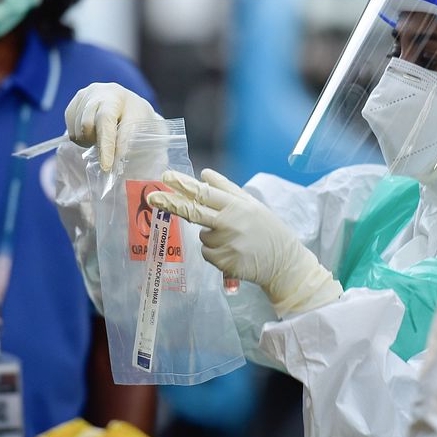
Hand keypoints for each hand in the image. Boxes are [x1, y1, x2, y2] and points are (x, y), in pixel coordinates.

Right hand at [64, 82, 160, 170]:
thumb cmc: (136, 116)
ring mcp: (81, 98)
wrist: (128, 104)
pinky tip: (94, 133)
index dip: (105, 144)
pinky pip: (70, 131)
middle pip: (86, 125)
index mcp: (114, 95)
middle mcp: (94, 92)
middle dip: (97, 142)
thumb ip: (128, 138)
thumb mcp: (140, 125)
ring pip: (76, 131)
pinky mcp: (72, 106)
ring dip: (90, 141)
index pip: (105, 120)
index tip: (106, 165)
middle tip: (109, 148)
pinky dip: (82, 138)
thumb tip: (118, 155)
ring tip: (103, 137)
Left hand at [147, 168, 342, 316]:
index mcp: (237, 206)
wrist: (284, 262)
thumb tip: (204, 174)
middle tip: (152, 197)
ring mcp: (226, 244)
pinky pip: (207, 253)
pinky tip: (234, 252)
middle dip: (171, 203)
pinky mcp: (224, 262)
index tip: (166, 177)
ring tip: (235, 240)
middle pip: (194, 211)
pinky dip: (216, 253)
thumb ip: (227, 189)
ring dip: (212, 236)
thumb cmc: (267, 230)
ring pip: (203, 236)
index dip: (184, 185)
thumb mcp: (252, 205)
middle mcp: (230, 223)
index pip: (205, 193)